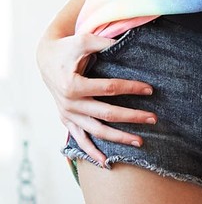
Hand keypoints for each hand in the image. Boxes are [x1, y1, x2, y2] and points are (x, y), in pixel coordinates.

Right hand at [37, 31, 156, 166]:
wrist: (46, 58)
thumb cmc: (68, 48)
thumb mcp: (84, 40)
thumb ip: (105, 43)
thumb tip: (129, 42)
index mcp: (73, 85)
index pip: (110, 89)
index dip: (131, 88)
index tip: (150, 89)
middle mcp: (70, 104)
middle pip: (106, 114)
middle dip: (132, 117)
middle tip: (153, 119)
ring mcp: (68, 115)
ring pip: (96, 131)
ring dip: (118, 138)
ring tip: (139, 142)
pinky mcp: (66, 120)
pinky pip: (80, 140)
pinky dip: (92, 153)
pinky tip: (106, 163)